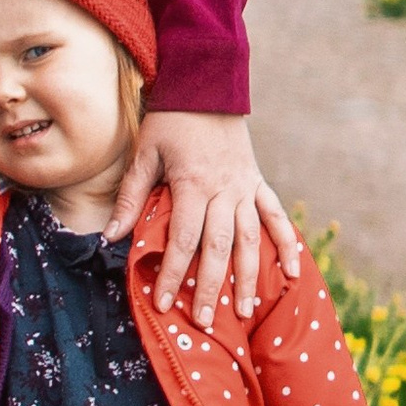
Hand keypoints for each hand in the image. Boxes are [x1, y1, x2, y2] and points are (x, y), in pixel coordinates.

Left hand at [110, 109, 301, 323]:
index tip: (162, 302)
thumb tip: (110, 236)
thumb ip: (131, 196)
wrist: (207, 83)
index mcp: (193, 183)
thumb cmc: (170, 119)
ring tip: (244, 311)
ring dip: (248, 277)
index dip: (172, 273)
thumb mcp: (144, 152)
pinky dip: (288, 244)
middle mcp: (224, 190)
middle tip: (205, 322)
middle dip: (211, 287)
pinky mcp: (259, 183)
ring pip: (251, 239)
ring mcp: (246, 187)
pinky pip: (277, 217)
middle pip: (219, 247)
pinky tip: (295, 273)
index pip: (183, 239)